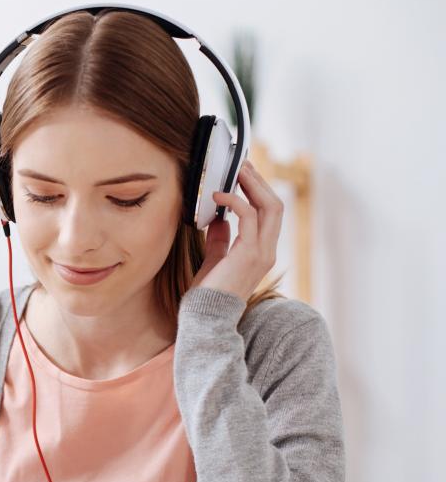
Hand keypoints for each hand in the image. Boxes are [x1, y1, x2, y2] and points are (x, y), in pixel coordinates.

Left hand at [192, 161, 283, 300]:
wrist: (206, 317)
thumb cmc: (208, 293)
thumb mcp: (214, 260)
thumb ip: (220, 240)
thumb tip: (217, 219)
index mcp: (262, 251)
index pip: (269, 213)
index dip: (259, 191)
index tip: (242, 174)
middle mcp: (267, 251)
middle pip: (275, 205)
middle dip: (259, 181)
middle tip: (241, 164)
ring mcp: (262, 253)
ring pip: (269, 206)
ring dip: (252, 184)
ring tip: (234, 170)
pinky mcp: (249, 254)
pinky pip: (248, 217)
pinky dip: (234, 201)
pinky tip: (218, 195)